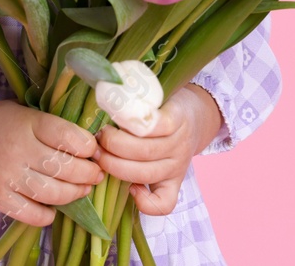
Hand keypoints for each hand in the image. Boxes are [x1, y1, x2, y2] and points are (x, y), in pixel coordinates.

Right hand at [0, 100, 105, 225]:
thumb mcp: (22, 112)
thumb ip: (49, 124)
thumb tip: (85, 142)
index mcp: (28, 124)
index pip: (68, 137)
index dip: (88, 146)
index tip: (93, 150)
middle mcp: (20, 150)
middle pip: (66, 168)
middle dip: (89, 173)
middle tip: (95, 174)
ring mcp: (8, 176)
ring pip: (53, 193)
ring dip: (75, 194)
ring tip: (82, 190)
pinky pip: (30, 214)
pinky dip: (47, 215)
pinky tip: (53, 208)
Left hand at [95, 84, 221, 215]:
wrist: (197, 117)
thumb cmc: (167, 103)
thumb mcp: (157, 92)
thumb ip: (138, 98)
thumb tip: (105, 97)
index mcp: (177, 118)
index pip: (153, 124)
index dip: (125, 123)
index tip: (109, 119)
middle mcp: (180, 144)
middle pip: (144, 151)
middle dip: (112, 147)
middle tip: (97, 140)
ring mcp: (178, 167)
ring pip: (146, 174)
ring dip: (117, 167)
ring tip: (101, 157)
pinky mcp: (176, 184)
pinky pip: (164, 203)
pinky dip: (145, 202)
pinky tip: (130, 189)